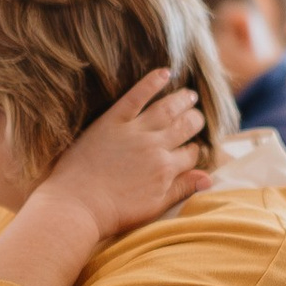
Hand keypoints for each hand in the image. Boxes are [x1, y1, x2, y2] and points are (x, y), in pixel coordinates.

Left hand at [34, 68, 211, 241]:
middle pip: (185, 126)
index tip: (192, 149)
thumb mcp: (153, 207)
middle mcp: (155, 147)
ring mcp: (134, 131)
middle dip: (195, 121)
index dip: (194, 151)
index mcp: (166, 169)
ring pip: (167, 109)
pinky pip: (137, 95)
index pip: (191, 154)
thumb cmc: (113, 212)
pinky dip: (152, 82)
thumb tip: (208, 179)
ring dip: (182, 99)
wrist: (77, 206)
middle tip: (196, 117)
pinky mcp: (112, 121)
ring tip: (189, 95)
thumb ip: (181, 190)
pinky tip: (164, 72)